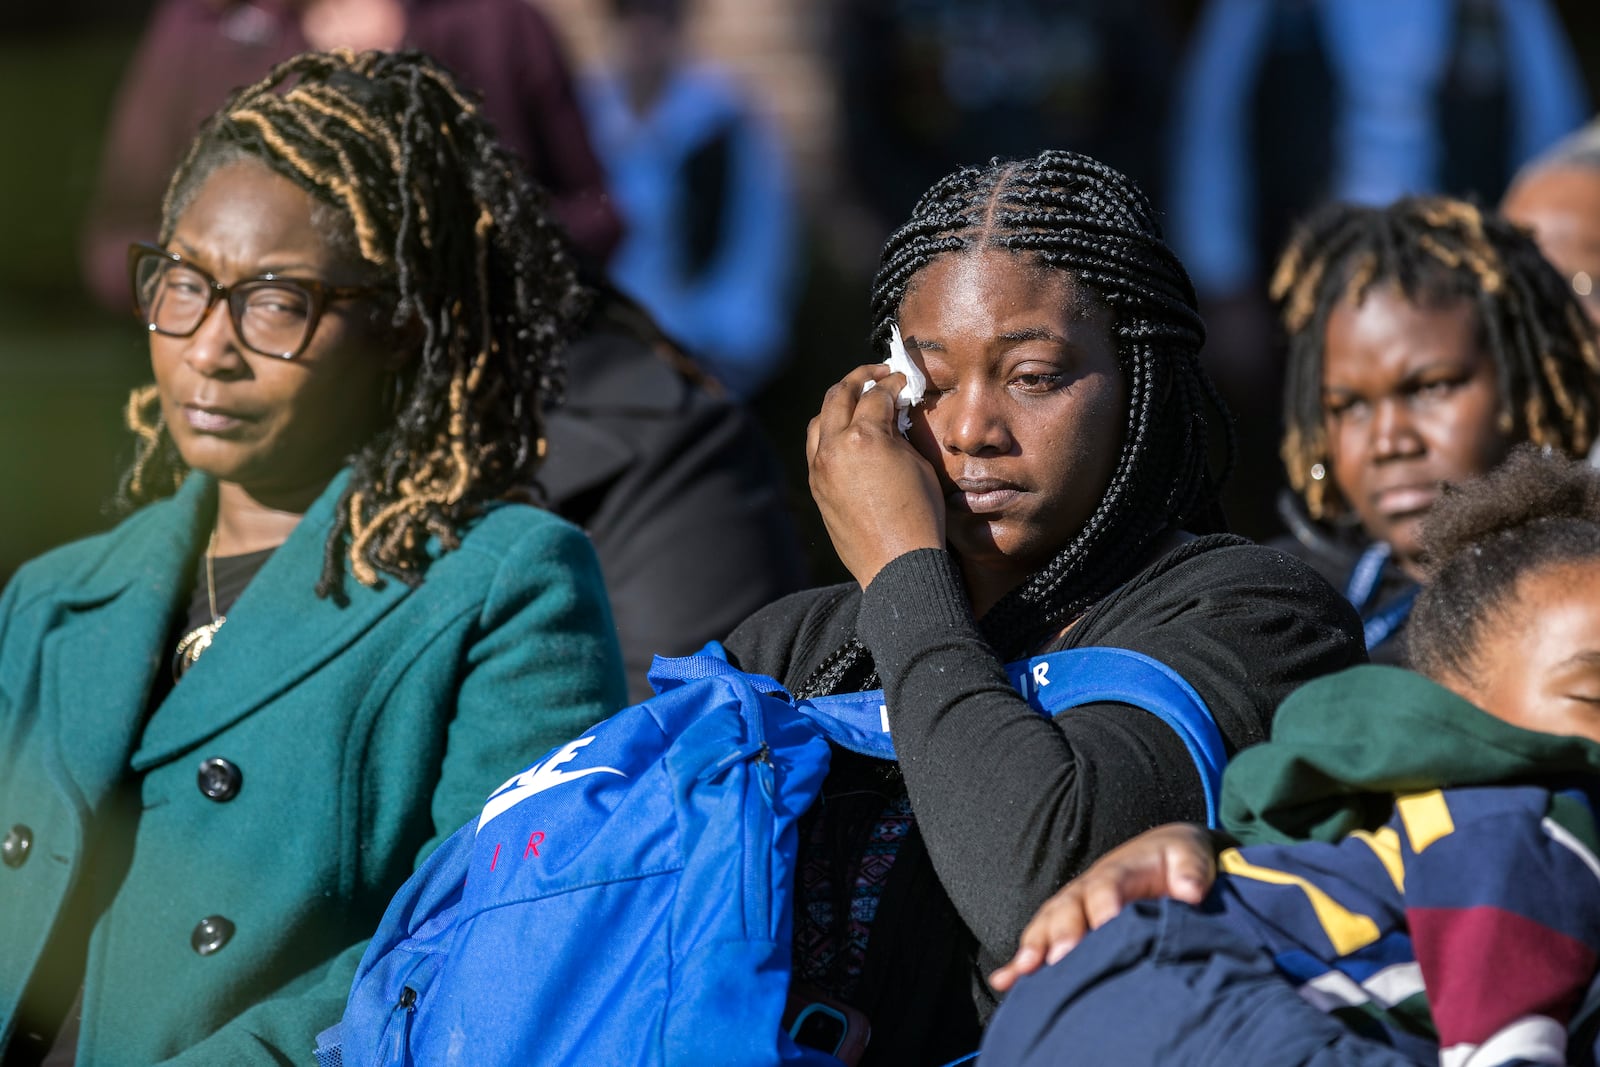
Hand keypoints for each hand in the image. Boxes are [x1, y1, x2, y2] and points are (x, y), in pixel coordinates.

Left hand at [806, 363, 944, 588]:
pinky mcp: (816, 487)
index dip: (892, 383)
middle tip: (877, 375)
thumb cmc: (919, 517)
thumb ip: (898, 434)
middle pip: (839, 395)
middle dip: (859, 378)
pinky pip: (815, 448)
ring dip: (837, 403)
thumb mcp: (918, 465)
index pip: (877, 395)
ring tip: (857, 400)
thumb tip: (890, 417)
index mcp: (864, 437)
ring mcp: (820, 468)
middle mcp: (834, 448)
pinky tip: (846, 434)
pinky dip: (829, 432)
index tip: (901, 380)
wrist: (897, 564)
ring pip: (819, 420)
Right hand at [988, 823, 1216, 991]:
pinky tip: (1005, 981)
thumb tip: (1190, 892)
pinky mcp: (1067, 927)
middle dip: (1061, 932)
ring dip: (1034, 946)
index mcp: (1119, 871)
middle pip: (1068, 908)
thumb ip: (1191, 871)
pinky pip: (1039, 942)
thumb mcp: (1190, 856)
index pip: (1107, 887)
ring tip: (1025, 970)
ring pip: (1048, 924)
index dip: (1103, 906)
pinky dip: (1019, 961)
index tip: (1104, 927)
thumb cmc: (1175, 860)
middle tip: (1058, 958)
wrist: (1160, 855)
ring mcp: (1073, 907)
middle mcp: (1088, 888)